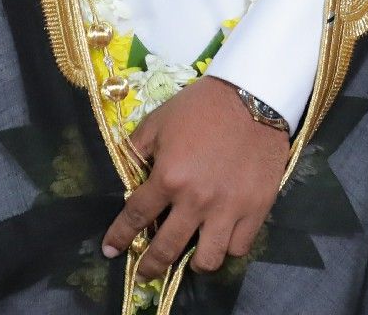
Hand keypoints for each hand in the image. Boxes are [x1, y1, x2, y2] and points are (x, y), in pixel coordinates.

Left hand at [103, 75, 290, 281]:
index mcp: (168, 177)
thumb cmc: (202, 106)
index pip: (136, 217)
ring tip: (191, 257)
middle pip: (166, 249)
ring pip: (207, 260)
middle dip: (150, 266)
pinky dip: (228, 246)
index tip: (111, 250)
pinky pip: (238, 247)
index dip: (120, 236)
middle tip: (145, 272)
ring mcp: (228, 208)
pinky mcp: (256, 209)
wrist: (253, 95)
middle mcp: (196, 201)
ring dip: (195, 262)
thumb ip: (138, 149)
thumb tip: (127, 174)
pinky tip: (222, 238)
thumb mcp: (159, 120)